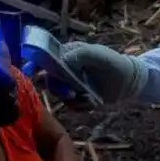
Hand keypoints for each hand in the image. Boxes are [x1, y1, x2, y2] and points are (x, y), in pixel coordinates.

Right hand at [24, 42, 146, 104]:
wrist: (130, 82)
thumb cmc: (114, 64)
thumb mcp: (98, 55)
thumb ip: (79, 54)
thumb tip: (61, 59)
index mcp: (68, 54)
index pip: (45, 57)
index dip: (34, 64)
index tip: (29, 72)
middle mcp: (66, 68)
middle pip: (49, 80)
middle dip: (59, 88)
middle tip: (72, 92)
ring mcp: (71, 84)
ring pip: (59, 95)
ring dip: (71, 99)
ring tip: (87, 98)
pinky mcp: (78, 98)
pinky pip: (70, 105)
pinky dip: (79, 106)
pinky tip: (91, 103)